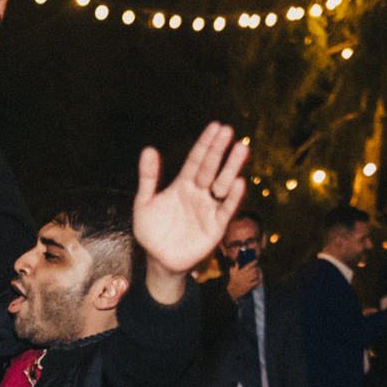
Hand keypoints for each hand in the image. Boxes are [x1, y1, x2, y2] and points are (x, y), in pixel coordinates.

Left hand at [132, 123, 250, 286]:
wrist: (158, 260)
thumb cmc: (151, 231)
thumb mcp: (144, 202)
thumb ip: (148, 178)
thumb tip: (149, 149)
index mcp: (183, 184)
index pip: (196, 160)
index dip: (205, 144)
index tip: (215, 126)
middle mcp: (199, 193)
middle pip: (211, 168)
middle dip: (219, 150)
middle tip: (228, 130)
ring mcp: (209, 208)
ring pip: (223, 184)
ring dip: (231, 167)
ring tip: (241, 148)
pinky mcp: (216, 227)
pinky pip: (226, 210)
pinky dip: (233, 197)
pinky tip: (239, 182)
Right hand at [225, 261, 262, 300]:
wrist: (232, 291)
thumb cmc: (232, 282)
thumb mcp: (232, 274)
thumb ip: (234, 268)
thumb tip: (236, 263)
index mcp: (241, 271)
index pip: (249, 265)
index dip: (253, 262)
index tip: (256, 260)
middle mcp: (245, 275)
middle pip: (254, 270)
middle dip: (256, 269)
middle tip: (258, 269)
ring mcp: (248, 280)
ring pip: (256, 275)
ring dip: (258, 275)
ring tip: (259, 275)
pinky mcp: (249, 286)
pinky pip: (256, 282)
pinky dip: (258, 281)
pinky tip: (258, 281)